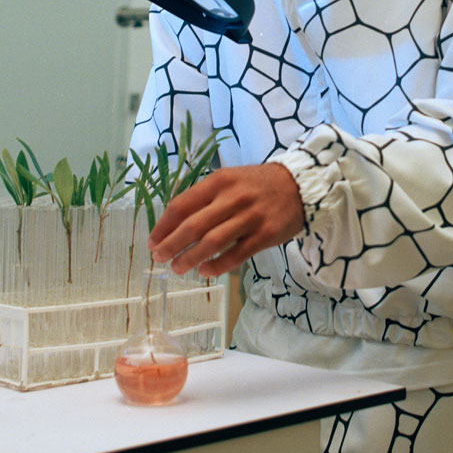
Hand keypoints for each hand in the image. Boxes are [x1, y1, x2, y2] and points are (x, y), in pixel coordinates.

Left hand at [148, 163, 304, 278]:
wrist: (300, 185)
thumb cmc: (257, 185)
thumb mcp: (229, 180)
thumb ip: (204, 198)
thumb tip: (173, 225)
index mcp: (219, 181)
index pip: (182, 205)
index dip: (163, 226)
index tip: (152, 241)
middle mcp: (233, 197)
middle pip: (193, 226)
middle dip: (171, 244)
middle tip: (159, 258)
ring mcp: (250, 217)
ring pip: (212, 242)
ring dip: (190, 258)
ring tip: (178, 268)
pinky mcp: (266, 234)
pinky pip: (236, 255)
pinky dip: (217, 266)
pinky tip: (205, 271)